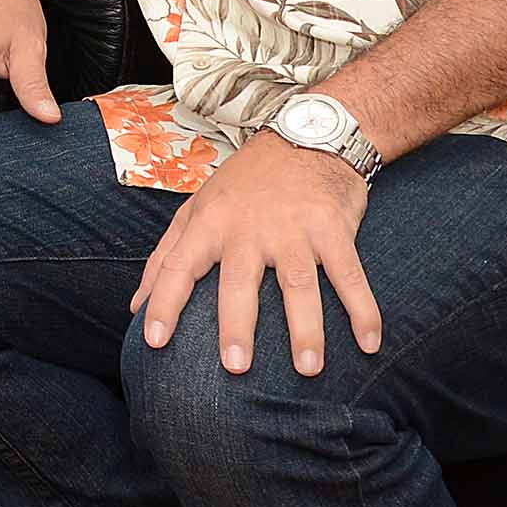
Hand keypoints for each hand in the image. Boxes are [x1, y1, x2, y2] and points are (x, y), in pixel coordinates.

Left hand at [132, 133, 383, 376]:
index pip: (178, 267)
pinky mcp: (333, 228)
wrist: (307, 137)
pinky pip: (350, 274)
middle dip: (236, 325)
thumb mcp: (196, 208)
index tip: (152, 342)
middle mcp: (248, 228)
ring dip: (306, 329)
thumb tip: (136, 307)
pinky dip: (363, 309)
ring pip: (299, 285)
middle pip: (240, 282)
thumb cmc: (244, 184)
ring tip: (308, 369)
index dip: (163, 304)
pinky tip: (369, 344)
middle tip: (234, 368)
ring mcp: (294, 229)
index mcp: (209, 223)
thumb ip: (165, 258)